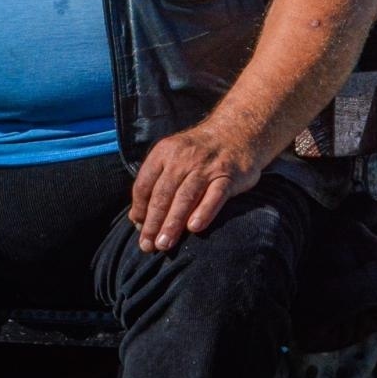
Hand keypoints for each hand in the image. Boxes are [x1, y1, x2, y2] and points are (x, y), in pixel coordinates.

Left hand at [128, 119, 269, 252]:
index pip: (144, 185)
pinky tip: (195, 228)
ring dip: (173, 222)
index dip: (140, 210)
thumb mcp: (173, 157)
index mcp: (164, 152)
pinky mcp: (228, 174)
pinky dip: (204, 211)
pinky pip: (215, 195)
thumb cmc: (200, 152)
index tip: (140, 231)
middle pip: (163, 194)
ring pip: (186, 197)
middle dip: (153, 223)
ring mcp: (207, 166)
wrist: (238, 131)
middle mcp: (184, 158)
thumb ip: (156, 184)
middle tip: (148, 246)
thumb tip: (138, 219)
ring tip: (165, 244)